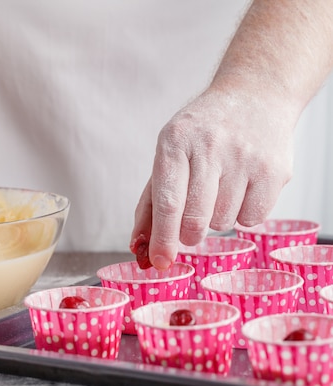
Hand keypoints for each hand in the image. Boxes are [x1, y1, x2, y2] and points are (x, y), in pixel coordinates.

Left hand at [131, 87, 294, 269]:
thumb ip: (151, 203)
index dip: (162, 238)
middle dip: (188, 235)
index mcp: (175, 142)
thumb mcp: (168, 155)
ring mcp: (246, 158)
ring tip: (219, 188)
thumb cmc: (202, 133)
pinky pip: (252, 219)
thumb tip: (140, 246)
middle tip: (190, 226)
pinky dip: (242, 214)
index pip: (167, 202)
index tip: (160, 261)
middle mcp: (210, 147)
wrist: (255, 95)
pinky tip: (241, 188)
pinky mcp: (274, 170)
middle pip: (195, 219)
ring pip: (223, 222)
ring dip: (216, 218)